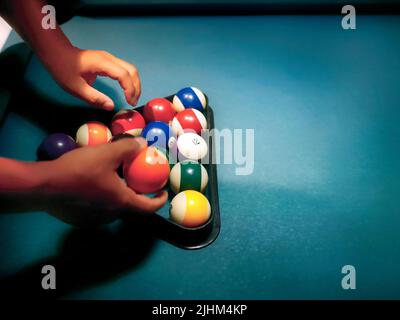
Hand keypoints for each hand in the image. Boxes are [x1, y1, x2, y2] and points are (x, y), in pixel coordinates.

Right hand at [40, 137, 167, 224]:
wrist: (45, 184)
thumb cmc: (79, 170)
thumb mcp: (107, 153)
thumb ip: (128, 147)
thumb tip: (143, 143)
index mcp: (121, 201)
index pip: (148, 207)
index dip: (159, 201)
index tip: (163, 192)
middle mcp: (111, 213)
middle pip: (132, 206)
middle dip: (139, 194)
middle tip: (140, 179)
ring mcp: (95, 216)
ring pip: (115, 205)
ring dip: (122, 193)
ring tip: (120, 177)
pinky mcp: (82, 216)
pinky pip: (101, 205)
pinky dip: (107, 195)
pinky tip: (99, 182)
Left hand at [46, 47, 140, 109]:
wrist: (56, 52)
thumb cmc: (63, 68)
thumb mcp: (76, 88)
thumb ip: (94, 98)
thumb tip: (110, 106)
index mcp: (102, 63)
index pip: (124, 75)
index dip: (130, 90)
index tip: (129, 103)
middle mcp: (109, 58)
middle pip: (132, 70)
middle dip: (136, 87)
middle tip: (133, 102)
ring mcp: (109, 58)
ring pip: (130, 69)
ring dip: (134, 84)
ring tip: (132, 98)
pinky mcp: (108, 61)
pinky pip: (124, 70)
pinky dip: (129, 80)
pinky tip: (126, 90)